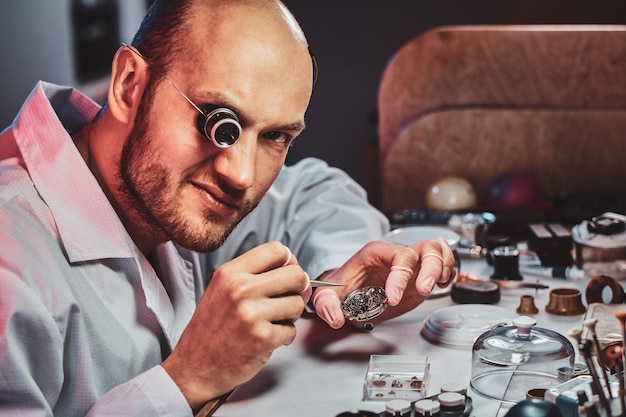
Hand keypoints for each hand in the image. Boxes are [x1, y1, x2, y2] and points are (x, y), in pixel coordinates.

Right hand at [162, 242, 310, 411]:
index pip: (277, 250)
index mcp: (231, 272)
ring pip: (297, 303)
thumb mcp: (222, 288)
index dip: (288, 262)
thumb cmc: (211, 328)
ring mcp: (252, 314)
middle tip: (287, 299)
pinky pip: (292, 330)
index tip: (285, 275)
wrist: (195, 367)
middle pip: (295, 274)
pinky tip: (266, 339)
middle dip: (298, 288)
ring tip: (272, 321)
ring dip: (290, 315)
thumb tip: (293, 267)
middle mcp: (241, 289)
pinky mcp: (262, 338)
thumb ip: (252, 274)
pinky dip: (284, 336)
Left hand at [312, 238, 455, 328]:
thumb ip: (326, 305)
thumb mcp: (327, 294)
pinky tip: (440, 285)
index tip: (393, 298)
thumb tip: (336, 318)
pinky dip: (448, 274)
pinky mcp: (421, 274)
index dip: (401, 275)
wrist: (349, 288)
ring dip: (444, 267)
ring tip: (437, 285)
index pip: (398, 255)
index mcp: (377, 253)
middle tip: (424, 291)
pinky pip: (444, 263)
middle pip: (426, 247)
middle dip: (430, 269)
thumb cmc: (342, 286)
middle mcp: (397, 255)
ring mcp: (412, 263)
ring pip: (439, 249)